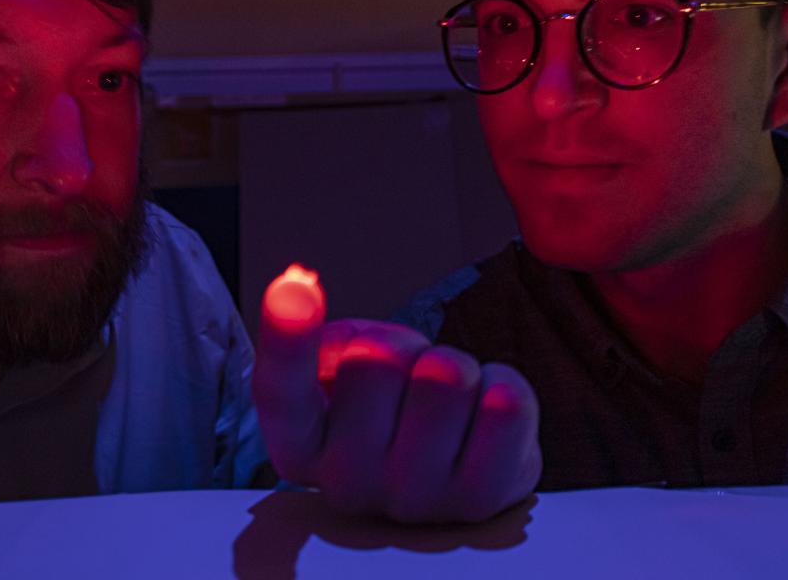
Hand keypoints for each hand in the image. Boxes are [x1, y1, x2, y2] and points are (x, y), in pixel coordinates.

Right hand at [252, 265, 541, 523]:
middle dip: (403, 346)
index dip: (287, 336)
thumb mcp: (342, 378)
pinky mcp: (482, 498)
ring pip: (446, 375)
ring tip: (448, 401)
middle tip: (408, 377)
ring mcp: (414, 500)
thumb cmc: (393, 417)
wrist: (458, 476)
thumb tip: (300, 295)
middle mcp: (347, 484)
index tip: (293, 286)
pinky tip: (483, 416)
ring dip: (455, 367)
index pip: (282, 391)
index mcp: (300, 449)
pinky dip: (502, 386)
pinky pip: (505, 402)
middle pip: (376, 359)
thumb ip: (323, 342)